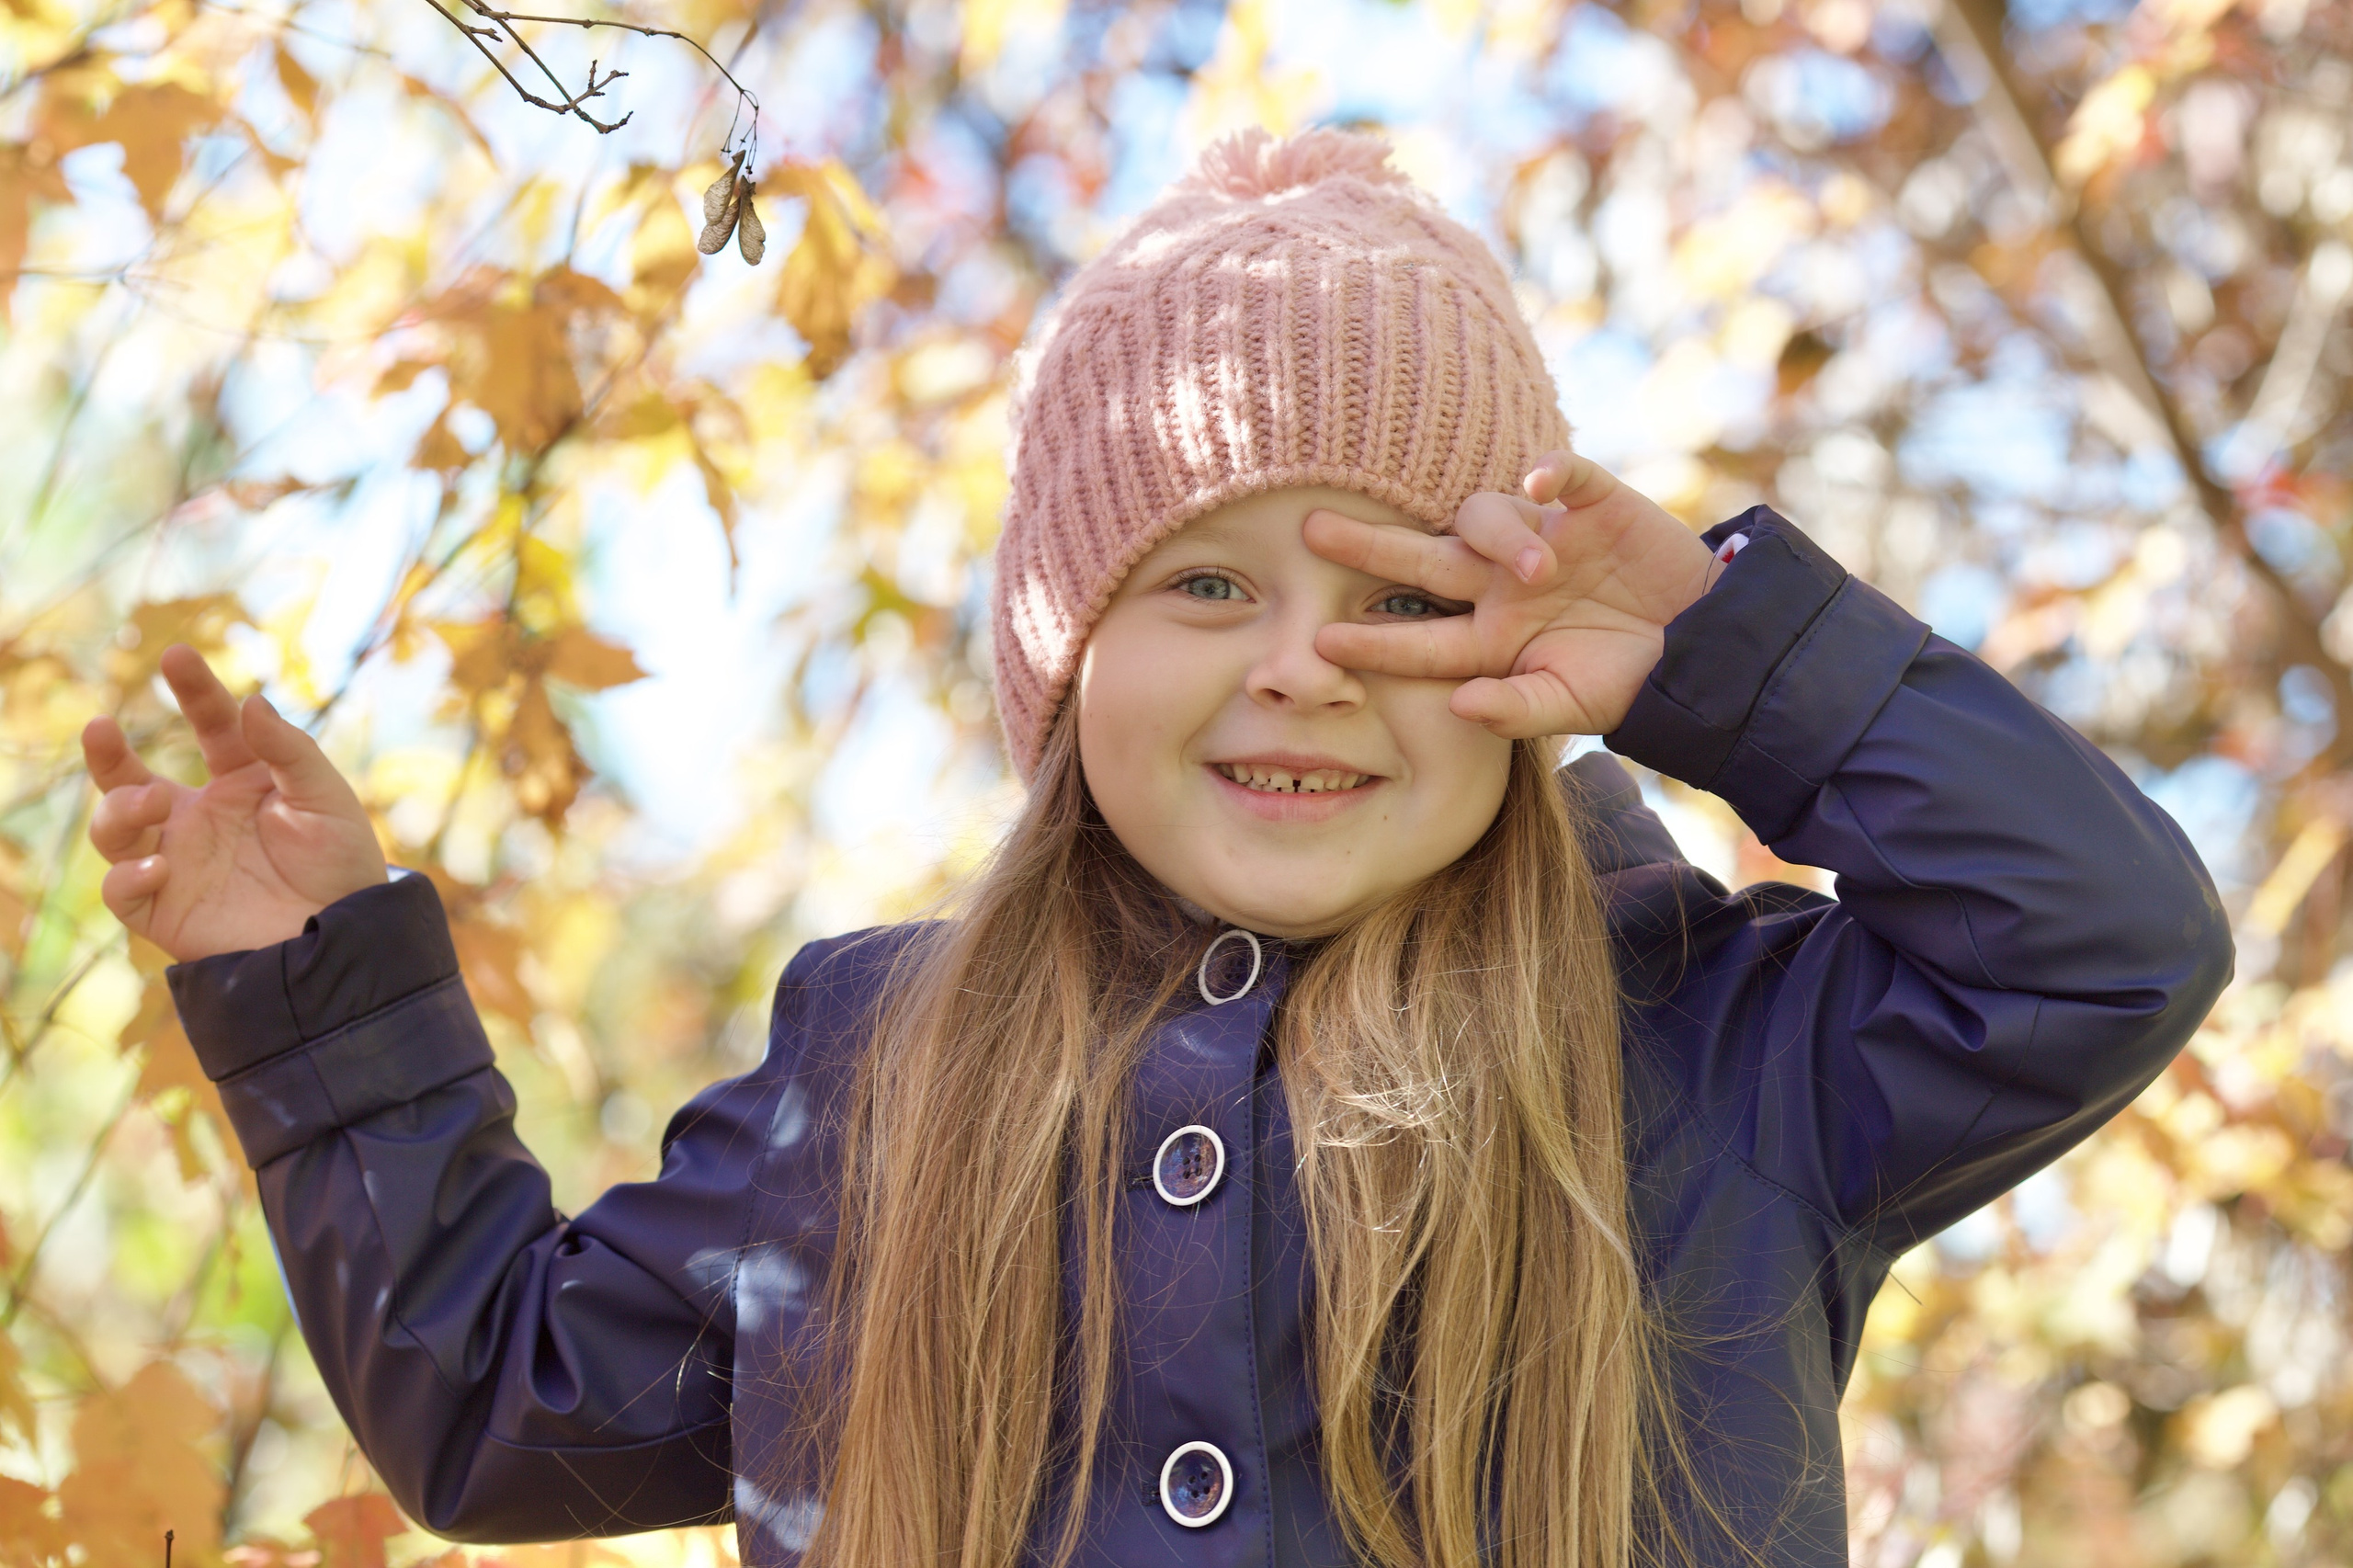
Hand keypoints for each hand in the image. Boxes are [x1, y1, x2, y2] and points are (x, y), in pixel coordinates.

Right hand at [81, 644, 388, 963]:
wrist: (345, 937)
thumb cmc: (341, 865)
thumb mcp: (325, 799)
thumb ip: (288, 751)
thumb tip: (250, 701)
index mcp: (242, 781)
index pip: (211, 726)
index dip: (196, 691)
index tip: (178, 656)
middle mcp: (199, 817)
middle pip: (130, 777)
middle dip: (107, 752)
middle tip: (101, 727)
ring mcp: (177, 861)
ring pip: (114, 828)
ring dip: (120, 810)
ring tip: (154, 802)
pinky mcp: (164, 909)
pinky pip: (120, 889)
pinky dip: (128, 874)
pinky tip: (160, 865)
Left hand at [1306, 451, 1722, 738]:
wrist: (1700, 646)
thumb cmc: (1627, 681)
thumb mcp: (1571, 706)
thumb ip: (1516, 710)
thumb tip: (1458, 706)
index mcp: (1489, 637)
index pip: (1419, 637)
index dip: (1374, 639)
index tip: (1322, 640)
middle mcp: (1500, 583)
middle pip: (1422, 560)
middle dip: (1369, 546)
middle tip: (1311, 531)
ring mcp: (1543, 538)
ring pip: (1487, 516)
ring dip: (1502, 537)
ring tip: (1540, 570)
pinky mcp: (1593, 504)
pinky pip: (1564, 474)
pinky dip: (1551, 470)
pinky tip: (1542, 480)